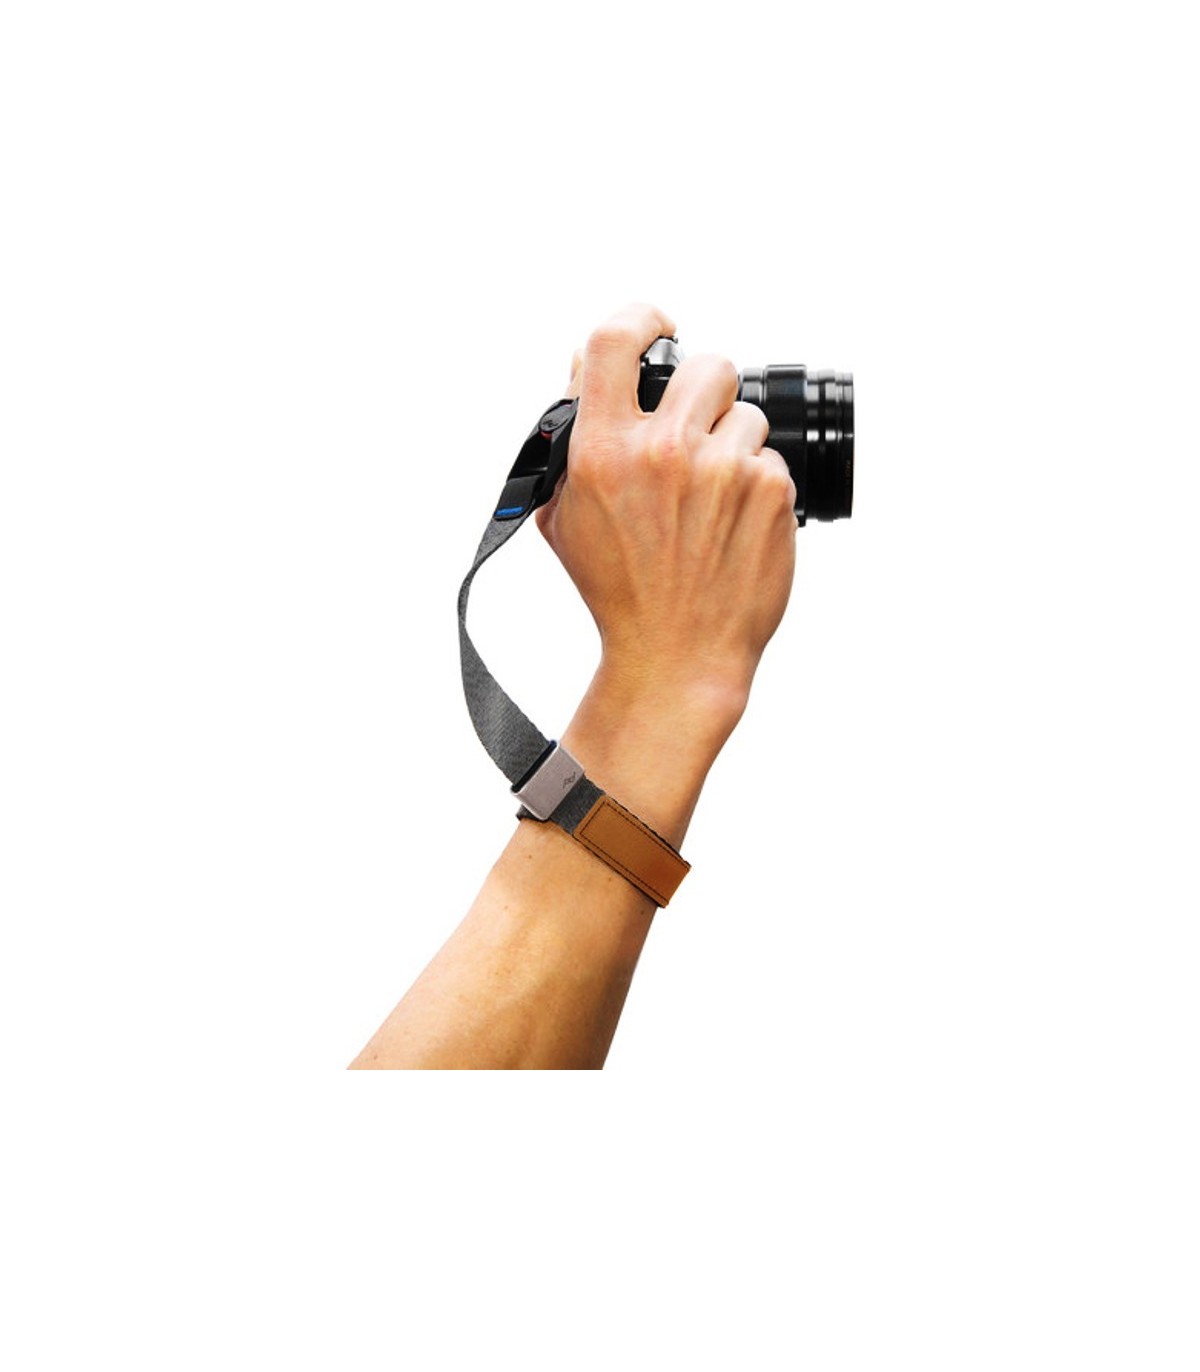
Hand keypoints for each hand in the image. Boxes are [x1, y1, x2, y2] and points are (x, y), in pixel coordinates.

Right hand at [537, 303, 797, 743]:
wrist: (677, 657)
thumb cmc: (618, 593)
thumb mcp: (563, 516)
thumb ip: (570, 443)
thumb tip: (584, 376)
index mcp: (603, 451)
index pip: (615, 339)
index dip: (639, 317)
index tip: (657, 325)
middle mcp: (665, 452)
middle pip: (707, 364)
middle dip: (704, 394)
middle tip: (695, 435)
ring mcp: (725, 470)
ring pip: (746, 415)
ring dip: (733, 446)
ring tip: (712, 501)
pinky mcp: (772, 494)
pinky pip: (771, 460)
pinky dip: (757, 487)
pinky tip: (733, 527)